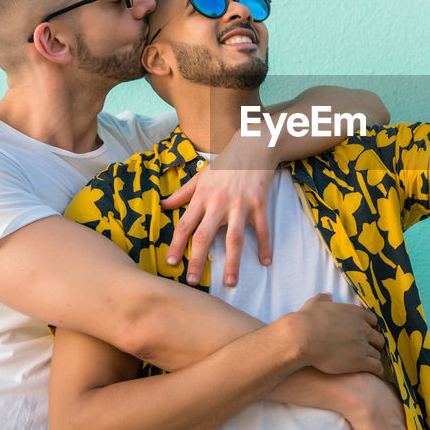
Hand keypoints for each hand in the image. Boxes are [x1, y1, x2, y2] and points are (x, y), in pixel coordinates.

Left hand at [161, 132, 277, 286]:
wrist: (253, 146)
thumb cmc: (225, 163)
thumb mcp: (201, 176)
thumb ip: (182, 193)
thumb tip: (163, 206)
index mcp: (202, 197)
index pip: (185, 225)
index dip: (177, 245)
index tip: (171, 263)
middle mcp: (219, 202)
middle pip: (204, 236)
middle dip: (197, 261)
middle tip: (192, 282)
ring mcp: (241, 204)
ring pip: (234, 238)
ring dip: (232, 262)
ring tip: (230, 282)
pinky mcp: (260, 203)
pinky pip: (262, 229)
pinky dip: (264, 246)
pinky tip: (265, 262)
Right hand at [286, 293, 385, 376]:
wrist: (302, 337)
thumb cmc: (306, 320)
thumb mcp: (314, 304)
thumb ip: (323, 298)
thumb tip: (326, 295)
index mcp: (356, 313)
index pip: (374, 321)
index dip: (370, 329)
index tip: (365, 336)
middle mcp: (363, 327)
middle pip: (379, 338)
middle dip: (374, 345)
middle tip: (367, 351)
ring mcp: (362, 344)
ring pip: (377, 353)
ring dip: (373, 358)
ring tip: (368, 365)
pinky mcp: (359, 361)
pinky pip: (377, 367)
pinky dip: (377, 371)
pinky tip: (375, 374)